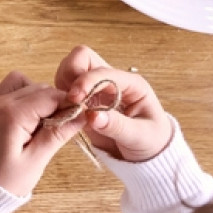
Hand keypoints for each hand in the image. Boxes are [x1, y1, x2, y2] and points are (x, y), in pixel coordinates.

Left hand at [0, 71, 85, 196]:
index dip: (69, 103)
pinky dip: (13, 93)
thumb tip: (82, 114)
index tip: (80, 116)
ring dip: (35, 95)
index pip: (50, 96)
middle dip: (55, 102)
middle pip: (38, 88)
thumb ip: (58, 134)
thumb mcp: (36, 160)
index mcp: (11, 115)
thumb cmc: (6, 180)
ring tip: (42, 121)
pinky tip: (21, 112)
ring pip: (20, 82)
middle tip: (62, 126)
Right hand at [54, 46, 173, 161]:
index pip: (102, 71)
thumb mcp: (140, 137)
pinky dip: (61, 96)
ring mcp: (97, 89)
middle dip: (71, 74)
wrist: (148, 155)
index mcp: (131, 84)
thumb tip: (92, 116)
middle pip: (83, 57)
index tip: (75, 99)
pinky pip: (66, 88)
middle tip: (69, 99)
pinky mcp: (86, 100)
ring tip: (69, 108)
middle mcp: (112, 81)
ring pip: (71, 69)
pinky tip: (67, 112)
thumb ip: (117, 126)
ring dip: (63, 85)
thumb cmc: (151, 142)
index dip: (86, 81)